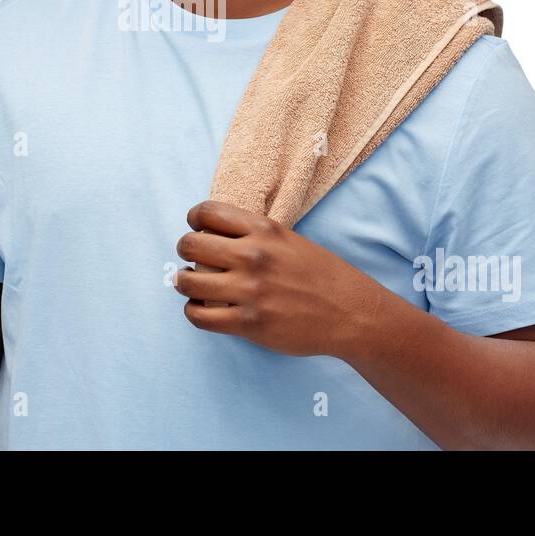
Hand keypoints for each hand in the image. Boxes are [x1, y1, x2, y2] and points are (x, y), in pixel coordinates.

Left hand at [173, 199, 378, 357]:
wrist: (350, 312)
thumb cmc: (320, 275)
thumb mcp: (289, 240)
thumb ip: (254, 234)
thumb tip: (214, 233)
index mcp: (264, 230)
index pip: (207, 212)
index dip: (194, 219)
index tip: (197, 228)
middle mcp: (253, 256)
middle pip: (190, 244)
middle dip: (185, 251)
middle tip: (192, 260)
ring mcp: (250, 290)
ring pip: (187, 282)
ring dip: (184, 283)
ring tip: (190, 285)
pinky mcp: (248, 323)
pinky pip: (199, 316)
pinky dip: (193, 312)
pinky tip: (201, 309)